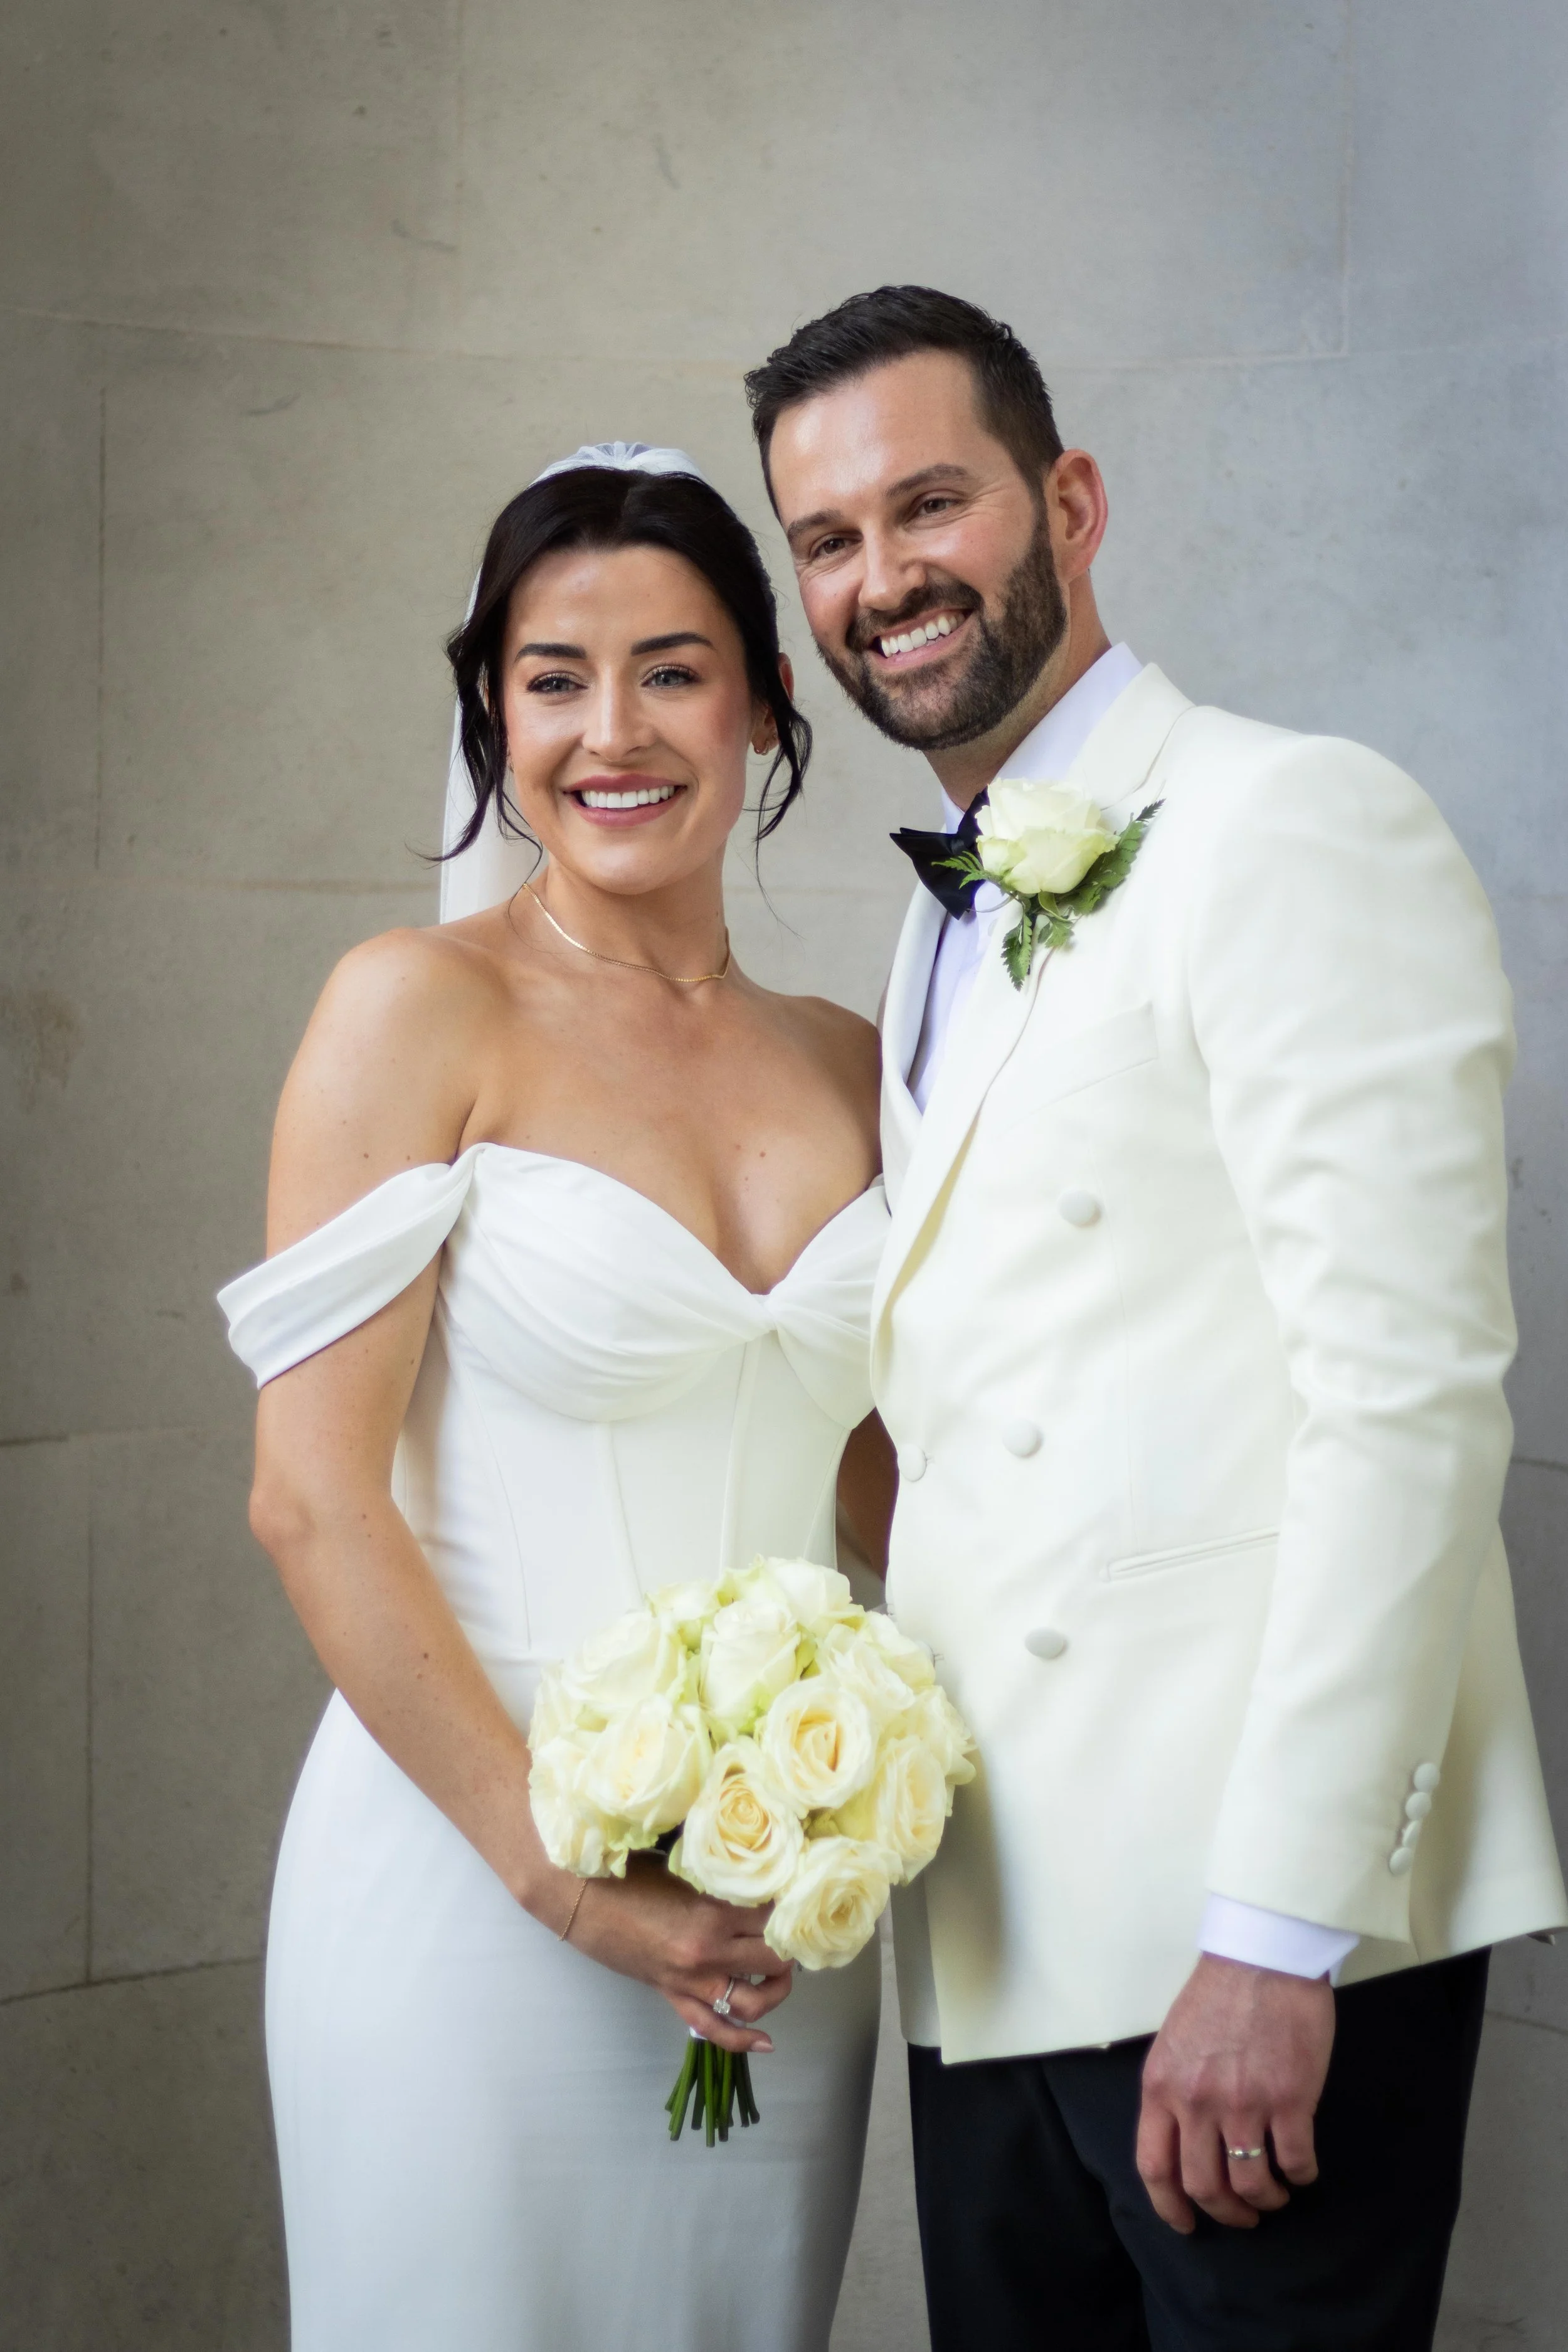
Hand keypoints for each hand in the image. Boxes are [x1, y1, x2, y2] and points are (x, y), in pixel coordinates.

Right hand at [557, 1855, 794, 2054]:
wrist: (581, 1901)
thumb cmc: (628, 1875)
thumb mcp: (683, 1869)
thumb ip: (718, 1880)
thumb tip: (752, 1875)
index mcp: (712, 1916)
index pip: (772, 1917)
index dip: (790, 1908)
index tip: (798, 1898)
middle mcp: (708, 1955)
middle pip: (773, 1960)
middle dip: (791, 1948)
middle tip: (793, 1932)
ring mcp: (691, 1982)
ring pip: (752, 2001)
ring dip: (776, 1990)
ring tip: (782, 1972)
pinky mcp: (674, 1996)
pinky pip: (713, 2028)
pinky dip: (742, 2040)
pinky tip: (766, 2043)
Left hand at [1136, 1954, 1334, 2231]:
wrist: (1263, 1957)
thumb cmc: (1219, 1994)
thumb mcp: (1175, 2042)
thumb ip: (1174, 2090)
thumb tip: (1183, 2138)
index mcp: (1162, 2086)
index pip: (1155, 2166)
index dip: (1169, 2206)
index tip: (1186, 2223)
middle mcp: (1197, 2102)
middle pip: (1204, 2185)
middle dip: (1225, 2212)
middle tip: (1243, 2215)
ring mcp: (1244, 2103)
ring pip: (1251, 2182)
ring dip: (1266, 2199)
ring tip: (1275, 2195)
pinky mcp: (1289, 2100)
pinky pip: (1295, 2162)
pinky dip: (1300, 2176)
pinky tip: (1302, 2169)